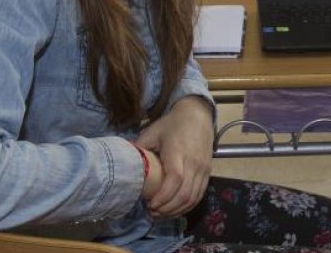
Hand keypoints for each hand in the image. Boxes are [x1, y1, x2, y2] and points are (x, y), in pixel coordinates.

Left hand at [135, 96, 214, 217]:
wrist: (197, 115)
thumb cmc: (172, 124)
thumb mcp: (152, 132)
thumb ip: (139, 148)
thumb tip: (123, 164)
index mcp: (178, 152)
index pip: (175, 179)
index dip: (163, 196)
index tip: (150, 204)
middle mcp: (193, 162)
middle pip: (185, 194)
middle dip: (167, 208)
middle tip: (151, 212)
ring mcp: (203, 168)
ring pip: (193, 198)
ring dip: (176, 210)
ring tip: (160, 214)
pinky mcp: (207, 172)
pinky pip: (199, 195)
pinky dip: (187, 206)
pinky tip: (174, 209)